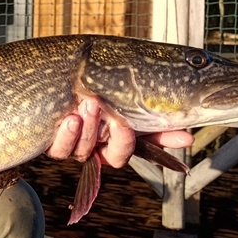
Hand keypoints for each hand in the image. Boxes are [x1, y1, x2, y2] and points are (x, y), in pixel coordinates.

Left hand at [46, 97, 192, 168]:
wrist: (49, 81)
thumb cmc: (89, 91)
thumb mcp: (119, 102)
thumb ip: (150, 119)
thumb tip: (188, 138)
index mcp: (115, 140)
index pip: (138, 148)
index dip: (150, 142)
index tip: (155, 129)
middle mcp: (95, 148)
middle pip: (113, 156)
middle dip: (117, 136)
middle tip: (113, 110)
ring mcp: (73, 147)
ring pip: (84, 150)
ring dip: (89, 128)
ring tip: (90, 103)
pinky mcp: (51, 143)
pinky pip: (58, 148)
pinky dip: (66, 135)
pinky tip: (70, 117)